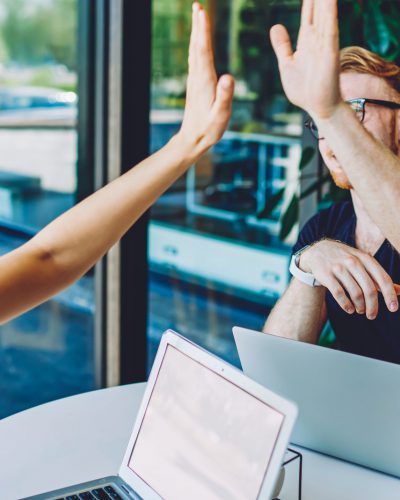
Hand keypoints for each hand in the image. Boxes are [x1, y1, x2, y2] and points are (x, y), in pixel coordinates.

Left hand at [177, 2, 233, 156]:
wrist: (193, 139)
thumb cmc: (208, 129)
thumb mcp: (221, 115)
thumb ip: (225, 96)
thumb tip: (228, 76)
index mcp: (204, 81)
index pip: (203, 51)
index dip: (203, 31)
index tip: (202, 12)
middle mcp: (197, 77)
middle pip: (196, 46)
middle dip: (197, 25)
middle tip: (197, 5)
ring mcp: (195, 80)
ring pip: (194, 51)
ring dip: (196, 32)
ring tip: (197, 16)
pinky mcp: (195, 85)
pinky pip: (196, 59)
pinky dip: (197, 45)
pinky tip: (198, 42)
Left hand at [270, 0, 341, 119]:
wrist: (317, 108)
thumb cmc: (304, 90)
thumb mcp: (287, 64)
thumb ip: (282, 46)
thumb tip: (275, 26)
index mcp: (307, 42)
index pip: (308, 14)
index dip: (308, 1)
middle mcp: (317, 40)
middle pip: (318, 10)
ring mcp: (324, 46)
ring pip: (325, 15)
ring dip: (326, 0)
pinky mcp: (329, 54)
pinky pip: (330, 31)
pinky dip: (330, 15)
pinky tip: (329, 0)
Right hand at [299, 240, 399, 318]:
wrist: (318, 251)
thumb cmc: (345, 260)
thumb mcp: (363, 263)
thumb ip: (379, 277)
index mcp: (365, 258)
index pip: (382, 278)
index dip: (389, 295)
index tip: (394, 308)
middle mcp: (353, 262)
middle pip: (369, 289)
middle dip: (373, 306)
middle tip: (372, 315)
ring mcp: (338, 268)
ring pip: (354, 293)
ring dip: (360, 306)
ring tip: (360, 310)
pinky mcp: (326, 275)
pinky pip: (339, 294)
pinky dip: (346, 305)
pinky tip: (349, 309)